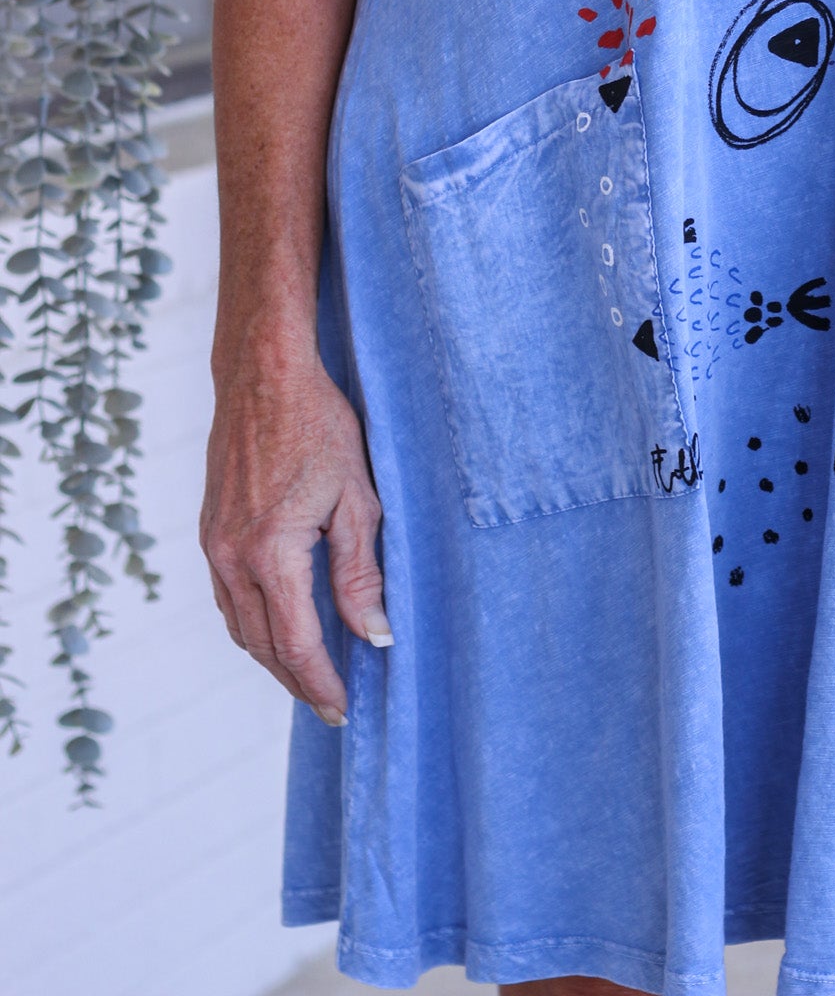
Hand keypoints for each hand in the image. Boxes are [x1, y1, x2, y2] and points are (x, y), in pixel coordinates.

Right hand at [201, 338, 391, 723]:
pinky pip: (228, 598)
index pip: (296, 643)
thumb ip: (361, 574)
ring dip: (273, 658)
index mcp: (270, 552)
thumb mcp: (357, 499)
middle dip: (298, 681)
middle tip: (332, 705)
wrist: (264, 376)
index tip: (345, 710)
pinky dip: (254, 625)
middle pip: (262, 646)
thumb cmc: (318, 426)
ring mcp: (213, 545)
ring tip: (311, 676)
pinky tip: (281, 626)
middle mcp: (230, 556)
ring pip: (239, 626)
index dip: (321, 683)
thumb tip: (374, 635)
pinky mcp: (209, 531)